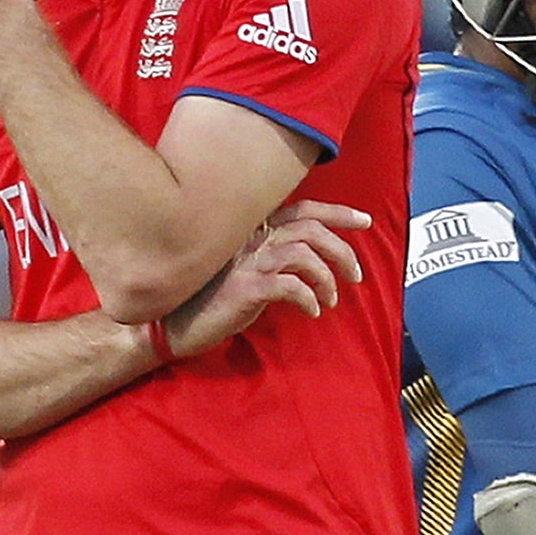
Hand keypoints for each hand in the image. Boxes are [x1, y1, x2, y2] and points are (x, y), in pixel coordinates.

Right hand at [158, 202, 370, 358]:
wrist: (169, 325)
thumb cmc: (210, 300)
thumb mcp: (245, 271)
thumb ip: (273, 260)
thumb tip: (313, 264)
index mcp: (253, 231)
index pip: (302, 209)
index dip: (338, 212)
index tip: (365, 221)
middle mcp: (251, 239)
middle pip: (310, 229)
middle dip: (342, 249)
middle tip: (356, 275)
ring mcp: (246, 262)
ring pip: (304, 254)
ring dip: (327, 278)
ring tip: (330, 300)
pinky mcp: (244, 288)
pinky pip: (290, 286)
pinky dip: (308, 298)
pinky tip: (311, 311)